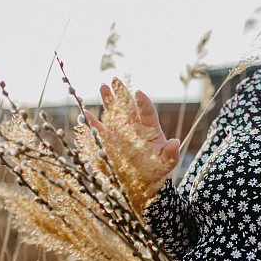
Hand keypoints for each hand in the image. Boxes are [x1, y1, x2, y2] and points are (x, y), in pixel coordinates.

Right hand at [84, 79, 179, 208]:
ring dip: (108, 100)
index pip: (147, 112)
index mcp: (150, 129)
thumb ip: (171, 153)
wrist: (145, 181)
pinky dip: (92, 122)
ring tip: (103, 86)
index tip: (138, 93)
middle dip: (122, 93)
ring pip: (114, 113)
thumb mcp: (167, 163)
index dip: (143, 103)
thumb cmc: (158, 169)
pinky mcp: (110, 141)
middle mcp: (135, 127)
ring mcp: (122, 132)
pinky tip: (85, 112)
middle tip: (115, 80)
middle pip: (128, 107)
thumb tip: (175, 142)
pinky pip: (100, 129)